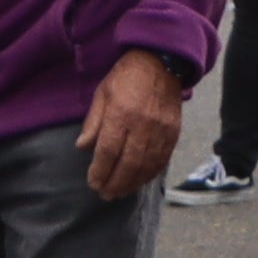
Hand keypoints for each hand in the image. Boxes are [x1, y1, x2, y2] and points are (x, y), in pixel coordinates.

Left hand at [77, 49, 186, 204]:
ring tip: (120, 193)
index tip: (93, 183)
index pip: (108, 150)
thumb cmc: (126, 77)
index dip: (100, 171)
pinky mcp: (174, 133)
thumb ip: (93, 122)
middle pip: (128, 163)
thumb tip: (83, 147)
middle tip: (105, 195)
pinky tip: (139, 181)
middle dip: (115, 183)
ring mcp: (161, 131)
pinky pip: (162, 160)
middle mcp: (142, 125)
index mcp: (121, 113)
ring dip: (132, 183)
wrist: (161, 62)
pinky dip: (150, 174)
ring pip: (147, 166)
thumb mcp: (102, 93)